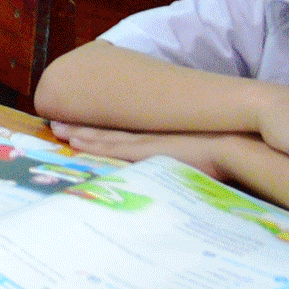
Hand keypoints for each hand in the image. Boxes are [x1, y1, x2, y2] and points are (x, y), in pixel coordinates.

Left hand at [49, 125, 240, 181]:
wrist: (232, 146)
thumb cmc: (220, 152)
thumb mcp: (195, 154)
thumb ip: (182, 158)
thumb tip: (180, 165)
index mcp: (157, 138)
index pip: (121, 134)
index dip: (98, 130)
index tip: (77, 126)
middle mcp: (147, 137)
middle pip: (107, 132)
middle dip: (80, 128)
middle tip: (55, 123)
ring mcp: (146, 143)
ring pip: (104, 137)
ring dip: (80, 134)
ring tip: (58, 129)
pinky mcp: (147, 151)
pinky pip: (113, 147)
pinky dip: (93, 144)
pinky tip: (76, 142)